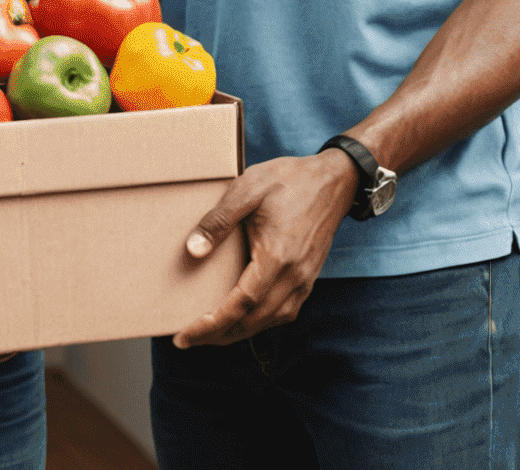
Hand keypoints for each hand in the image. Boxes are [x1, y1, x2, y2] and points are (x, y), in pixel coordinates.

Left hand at [173, 151, 356, 346]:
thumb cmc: (289, 180)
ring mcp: (304, 281)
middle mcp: (293, 277)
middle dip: (218, 335)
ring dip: (237, 332)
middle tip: (186, 339)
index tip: (185, 336)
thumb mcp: (248, 189)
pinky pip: (281, 312)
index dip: (210, 325)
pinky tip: (242, 316)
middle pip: (252, 322)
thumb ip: (219, 220)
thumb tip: (193, 250)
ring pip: (268, 322)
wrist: (334, 181)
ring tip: (208, 332)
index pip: (240, 305)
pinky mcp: (307, 279)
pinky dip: (258, 322)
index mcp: (277, 257)